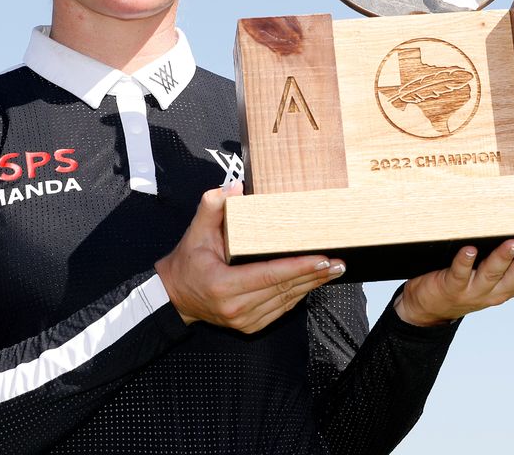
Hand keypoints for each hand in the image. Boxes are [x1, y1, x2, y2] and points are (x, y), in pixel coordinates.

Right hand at [155, 182, 345, 332]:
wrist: (175, 295)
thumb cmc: (188, 261)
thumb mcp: (195, 232)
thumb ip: (212, 207)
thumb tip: (235, 188)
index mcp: (223, 284)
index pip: (269, 275)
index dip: (298, 267)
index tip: (322, 258)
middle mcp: (236, 307)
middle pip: (284, 289)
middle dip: (314, 275)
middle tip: (339, 262)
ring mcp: (244, 320)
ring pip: (286, 301)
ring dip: (311, 286)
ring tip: (332, 271)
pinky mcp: (249, 326)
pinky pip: (280, 309)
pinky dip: (297, 295)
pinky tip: (312, 282)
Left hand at [394, 238, 513, 326]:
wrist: (430, 307)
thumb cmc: (468, 279)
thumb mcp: (495, 270)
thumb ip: (512, 253)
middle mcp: (500, 290)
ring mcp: (476, 290)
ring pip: (494, 273)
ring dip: (505, 258)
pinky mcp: (452, 286)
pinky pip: (460, 273)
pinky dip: (465, 261)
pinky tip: (469, 249)